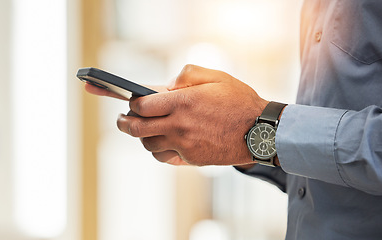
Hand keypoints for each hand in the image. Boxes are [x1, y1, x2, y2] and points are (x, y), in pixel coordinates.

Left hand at [117, 65, 268, 165]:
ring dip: (141, 137)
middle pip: (137, 128)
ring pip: (148, 145)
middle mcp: (179, 125)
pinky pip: (164, 157)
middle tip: (121, 120)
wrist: (260, 132)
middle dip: (123, 123)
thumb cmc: (239, 101)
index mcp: (182, 102)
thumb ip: (187, 74)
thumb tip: (167, 85)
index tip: (131, 102)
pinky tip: (161, 143)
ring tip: (141, 130)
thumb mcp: (216, 76)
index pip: (142, 105)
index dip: (132, 103)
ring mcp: (184, 144)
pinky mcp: (192, 158)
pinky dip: (157, 151)